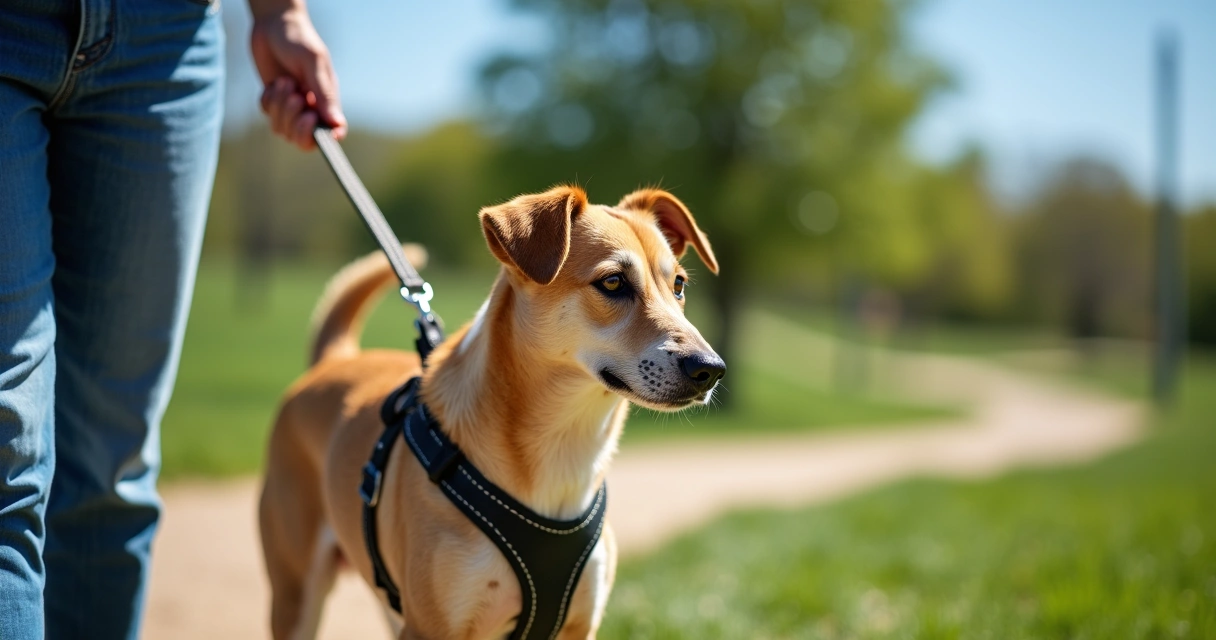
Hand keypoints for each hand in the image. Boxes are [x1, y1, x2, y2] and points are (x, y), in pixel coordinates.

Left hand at [250, 6, 346, 149]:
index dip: (322, 137)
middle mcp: (311, 107)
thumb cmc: (300, 39)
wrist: (273, 23)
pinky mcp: (273, 100)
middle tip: (295, 96)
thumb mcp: (314, 64)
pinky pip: (267, 114)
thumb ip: (324, 95)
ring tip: (283, 82)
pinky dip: (268, 100)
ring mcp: (291, 106)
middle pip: (302, 138)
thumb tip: (337, 125)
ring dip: (279, 107)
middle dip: (294, 120)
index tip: (310, 119)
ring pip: (281, 128)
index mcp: (327, 101)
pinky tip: (274, 82)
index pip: (330, 133)